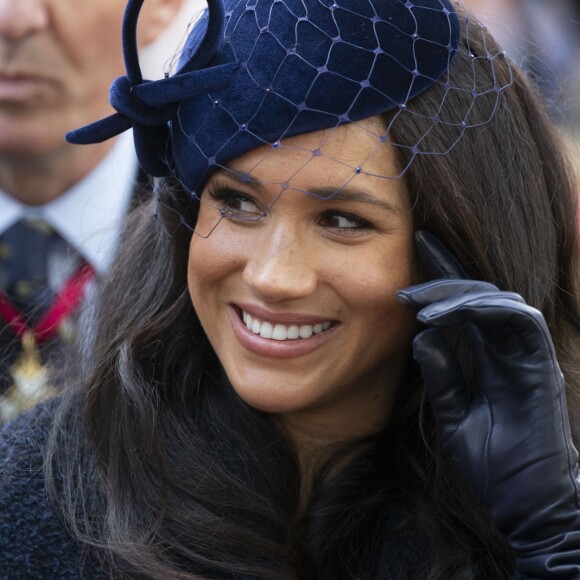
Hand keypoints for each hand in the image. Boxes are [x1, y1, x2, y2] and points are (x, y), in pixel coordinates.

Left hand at [397, 231, 579, 576]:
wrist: (527, 504)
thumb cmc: (494, 463)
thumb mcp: (455, 415)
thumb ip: (443, 375)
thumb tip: (421, 336)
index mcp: (489, 356)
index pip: (466, 305)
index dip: (444, 274)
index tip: (417, 248)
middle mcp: (509, 349)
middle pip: (481, 293)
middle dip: (445, 275)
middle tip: (408, 275)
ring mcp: (527, 355)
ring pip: (499, 300)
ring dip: (458, 293)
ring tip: (419, 302)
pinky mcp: (541, 365)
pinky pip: (519, 321)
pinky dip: (485, 309)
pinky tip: (446, 314)